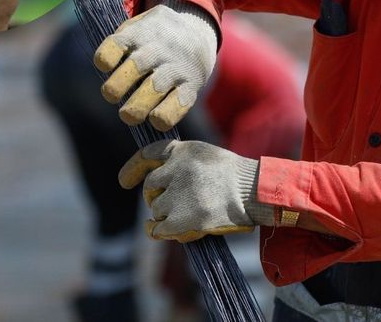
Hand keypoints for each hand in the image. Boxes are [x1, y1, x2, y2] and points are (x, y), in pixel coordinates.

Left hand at [93, 0, 218, 129]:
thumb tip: (104, 70)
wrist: (199, 32)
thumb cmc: (155, 36)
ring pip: (155, 88)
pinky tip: (157, 120)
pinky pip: (178, 104)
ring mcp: (175, 68)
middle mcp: (157, 50)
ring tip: (128, 115)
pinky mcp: (191, 85)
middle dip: (116, 87)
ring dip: (137, 106)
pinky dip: (165, 116)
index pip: (116, 44)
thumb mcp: (138, 26)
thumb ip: (120, 44)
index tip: (104, 66)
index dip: (105, 58)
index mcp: (139, 34)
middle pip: (135, 67)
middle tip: (112, 96)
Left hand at [118, 139, 271, 241]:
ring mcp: (178, 195)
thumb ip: (182, 164)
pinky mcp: (181, 218)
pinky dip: (157, 230)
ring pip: (156, 208)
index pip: (148, 155)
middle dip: (155, 196)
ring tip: (184, 216)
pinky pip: (157, 227)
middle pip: (151, 186)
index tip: (124, 182)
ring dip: (165, 214)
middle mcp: (176, 170)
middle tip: (168, 205)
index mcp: (182, 151)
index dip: (134, 168)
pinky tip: (159, 230)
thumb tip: (156, 181)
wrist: (255, 194)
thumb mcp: (207, 157)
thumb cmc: (236, 178)